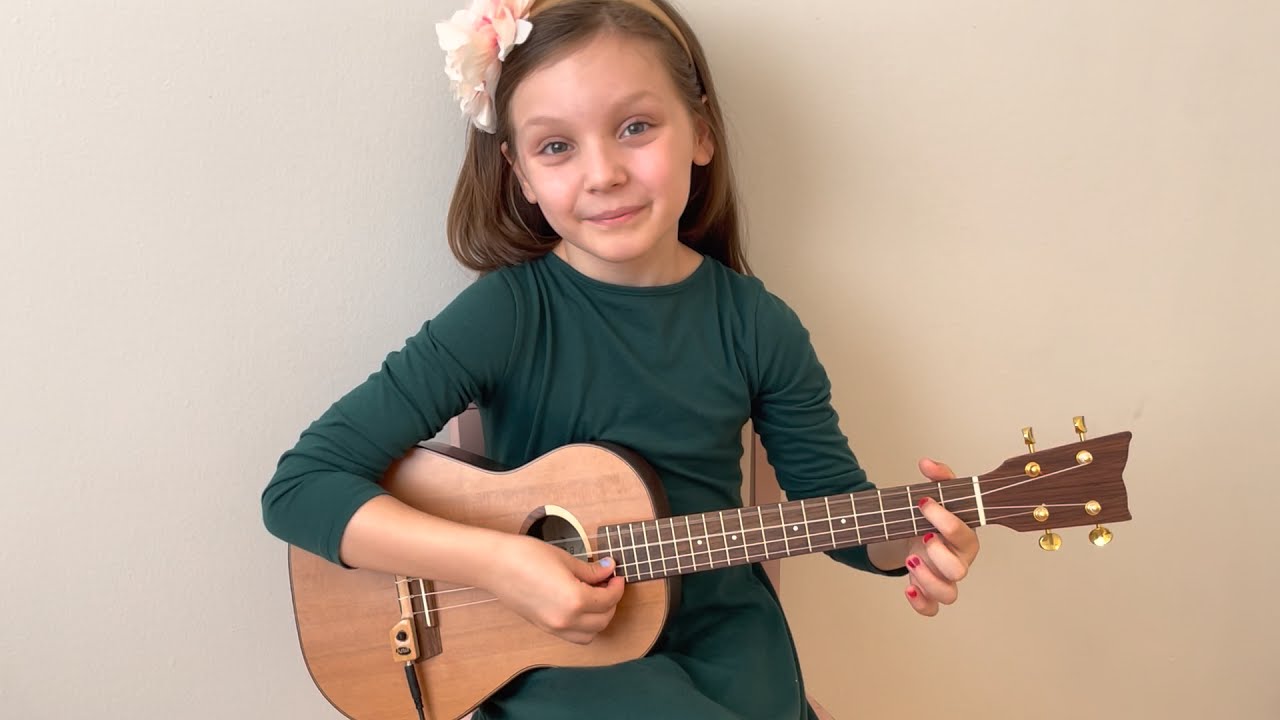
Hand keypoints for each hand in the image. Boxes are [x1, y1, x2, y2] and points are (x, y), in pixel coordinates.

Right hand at [485, 534, 624, 643]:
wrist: (494, 565)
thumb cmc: (526, 556)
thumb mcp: (565, 559)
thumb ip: (590, 570)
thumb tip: (608, 571)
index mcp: (575, 601)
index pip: (608, 600)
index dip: (617, 586)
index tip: (616, 574)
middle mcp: (566, 620)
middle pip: (603, 620)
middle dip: (611, 602)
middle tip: (609, 583)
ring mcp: (554, 627)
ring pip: (590, 634)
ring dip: (599, 618)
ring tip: (597, 596)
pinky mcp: (544, 627)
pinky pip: (573, 635)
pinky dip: (584, 625)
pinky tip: (581, 605)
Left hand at [903, 458, 979, 616]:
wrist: (916, 534)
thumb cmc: (933, 517)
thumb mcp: (937, 494)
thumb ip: (939, 477)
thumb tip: (927, 463)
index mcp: (965, 537)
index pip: (963, 533)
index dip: (944, 519)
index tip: (923, 503)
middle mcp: (959, 562)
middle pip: (959, 571)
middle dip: (937, 554)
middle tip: (921, 536)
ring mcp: (945, 580)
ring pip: (948, 595)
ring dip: (928, 580)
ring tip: (911, 559)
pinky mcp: (930, 593)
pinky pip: (931, 609)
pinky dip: (920, 603)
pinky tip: (908, 586)